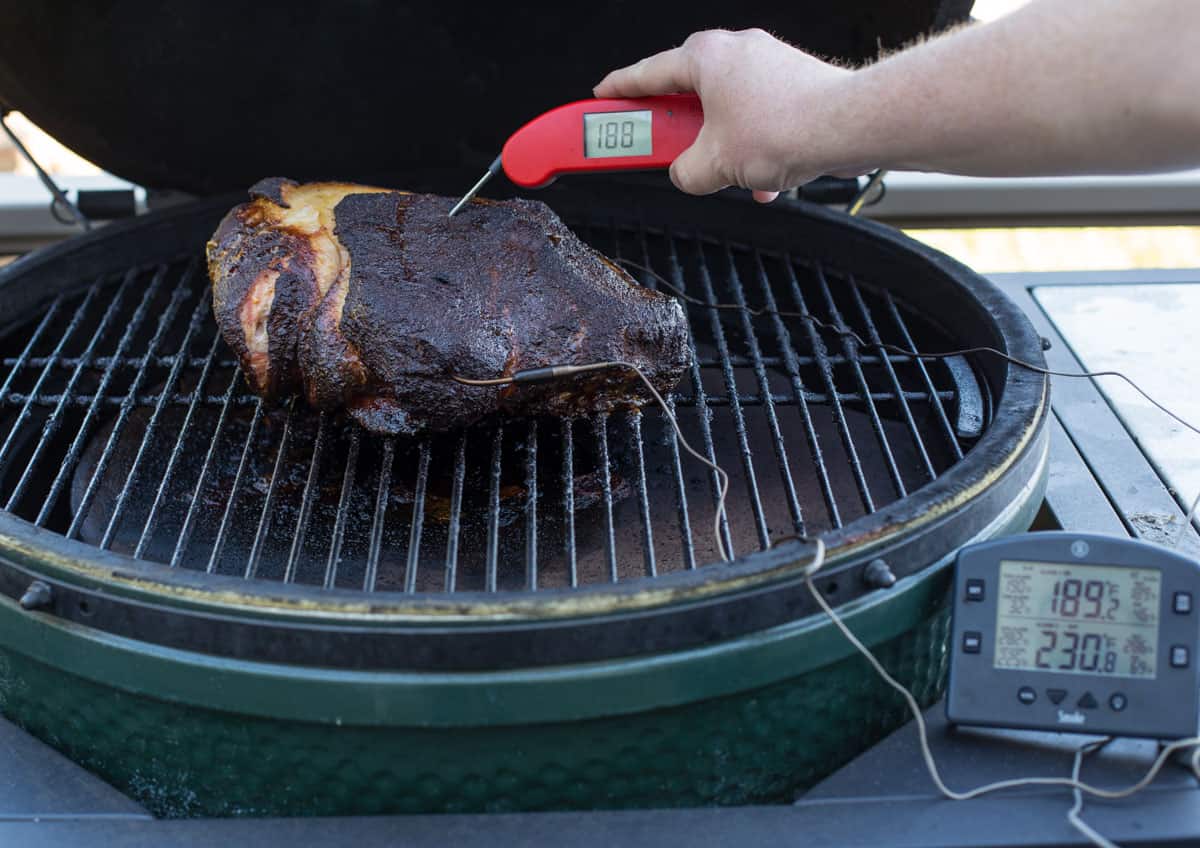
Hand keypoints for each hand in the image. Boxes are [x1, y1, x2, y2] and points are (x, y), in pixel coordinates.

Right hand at [595, 29, 861, 201]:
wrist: (848, 127)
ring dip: (720, 146)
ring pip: (725, 111)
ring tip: (723, 174)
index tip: (601, 100)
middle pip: (686, 94)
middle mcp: (734, 51)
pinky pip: (758, 119)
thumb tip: (684, 176)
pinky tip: (764, 181)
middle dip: (677, 130)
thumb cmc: (784, 128)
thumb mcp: (714, 165)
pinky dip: (754, 149)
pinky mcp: (792, 84)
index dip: (618, 92)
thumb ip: (685, 173)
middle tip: (658, 151)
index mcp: (704, 57)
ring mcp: (766, 65)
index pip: (646, 74)